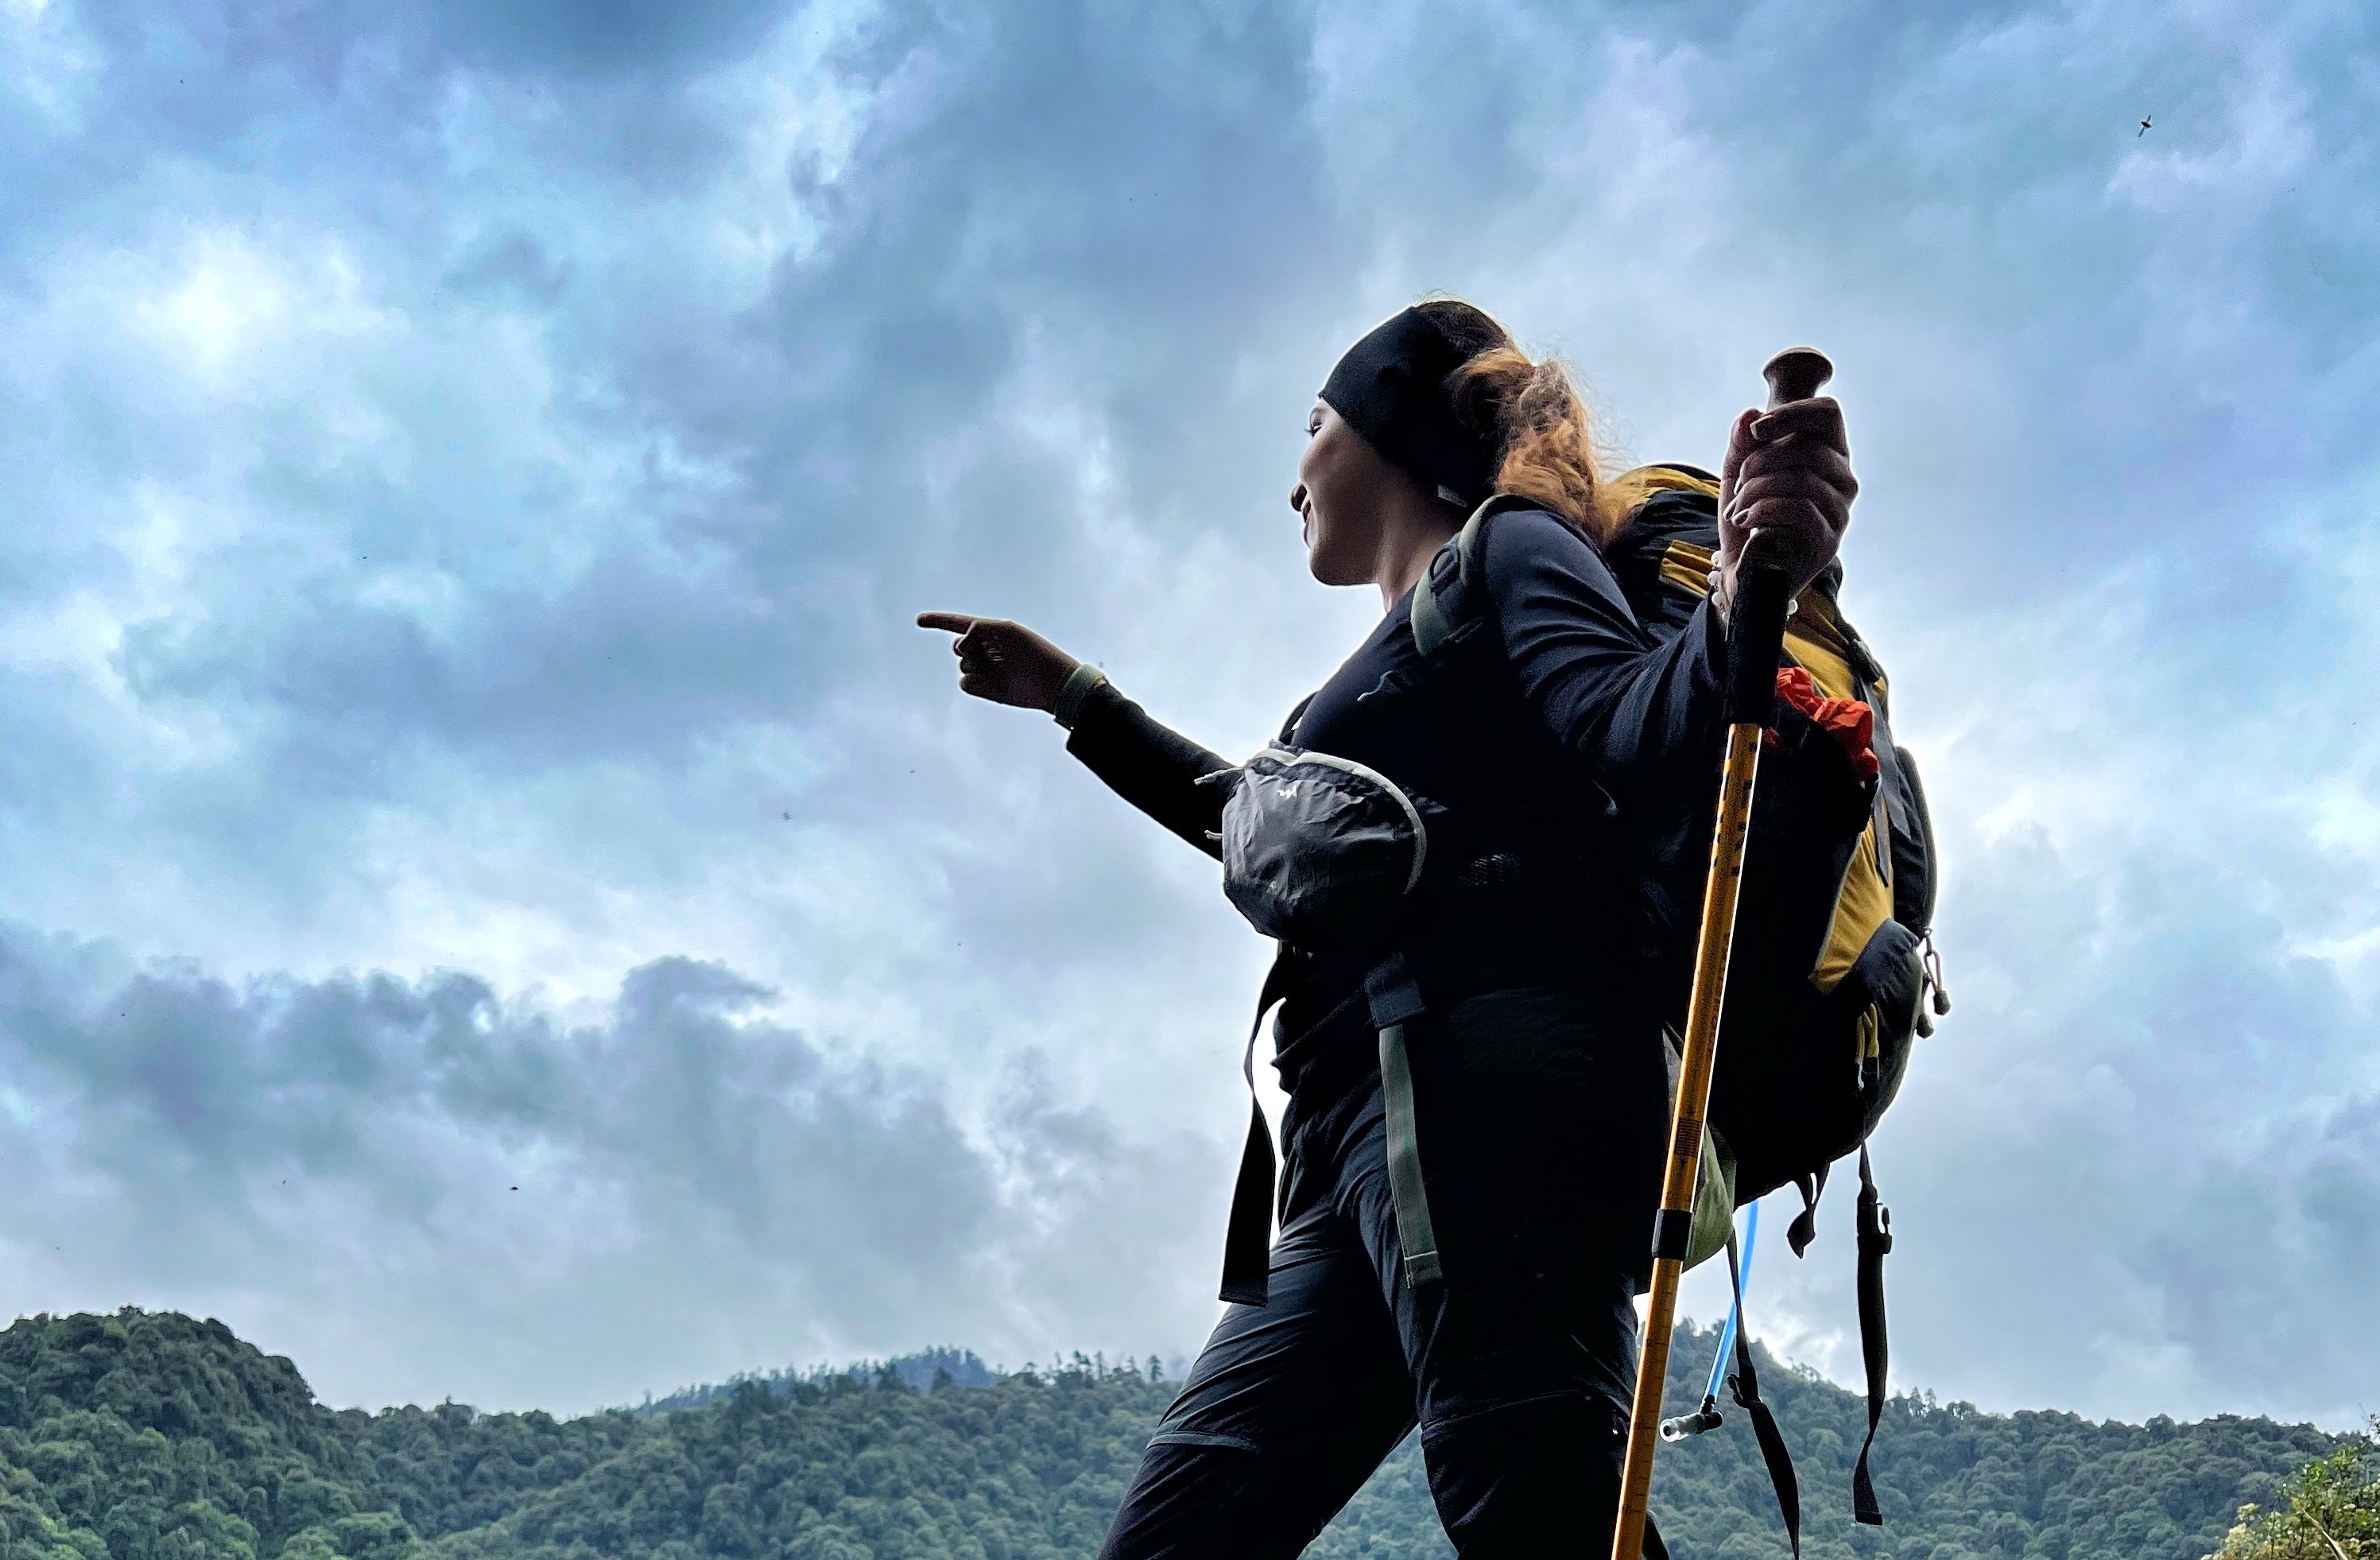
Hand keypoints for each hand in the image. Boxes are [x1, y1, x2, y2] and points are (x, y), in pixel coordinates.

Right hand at [916, 612, 1078, 710]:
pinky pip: (964, 683)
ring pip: (961, 665)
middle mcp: (984, 650)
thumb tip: (960, 645)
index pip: (958, 624)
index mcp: (990, 633)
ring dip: (977, 665)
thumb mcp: (1006, 630)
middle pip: (957, 646)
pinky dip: (975, 682)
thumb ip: (978, 628)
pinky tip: (995, 683)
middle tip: (990, 652)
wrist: (1051, 683)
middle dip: (967, 647)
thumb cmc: (1033, 651)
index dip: (938, 622)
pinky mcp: (985, 689)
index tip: (919, 621)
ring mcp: (984, 670)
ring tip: (1002, 669)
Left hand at [1716, 396, 1856, 611]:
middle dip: (1759, 462)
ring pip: (1802, 478)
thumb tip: (1750, 414)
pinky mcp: (1829, 541)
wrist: (1745, 570)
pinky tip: (1744, 521)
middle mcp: (1843, 480)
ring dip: (1755, 490)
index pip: (1828, 413)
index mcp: (1828, 455)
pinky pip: (1800, 508)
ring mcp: (1841, 511)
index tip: (1755, 430)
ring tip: (1737, 509)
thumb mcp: (1736, 474)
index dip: (1791, 413)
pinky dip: (1763, 510)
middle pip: (1808, 447)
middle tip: (1737, 487)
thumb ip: (1740, 442)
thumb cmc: (1748, 517)